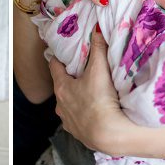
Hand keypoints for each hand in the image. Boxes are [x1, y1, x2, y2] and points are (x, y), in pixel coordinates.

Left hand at [48, 28, 131, 154]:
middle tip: (82, 73)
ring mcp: (68, 121)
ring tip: (91, 94)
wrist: (109, 135)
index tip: (64, 54)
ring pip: (69, 106)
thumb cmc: (100, 100)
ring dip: (77, 99)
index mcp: (62, 87)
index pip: (55, 67)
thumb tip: (96, 30)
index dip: (59, 59)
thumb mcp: (99, 70)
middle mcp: (61, 105)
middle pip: (62, 87)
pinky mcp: (79, 134)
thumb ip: (98, 48)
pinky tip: (95, 114)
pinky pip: (78, 121)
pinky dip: (84, 116)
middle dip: (71, 80)